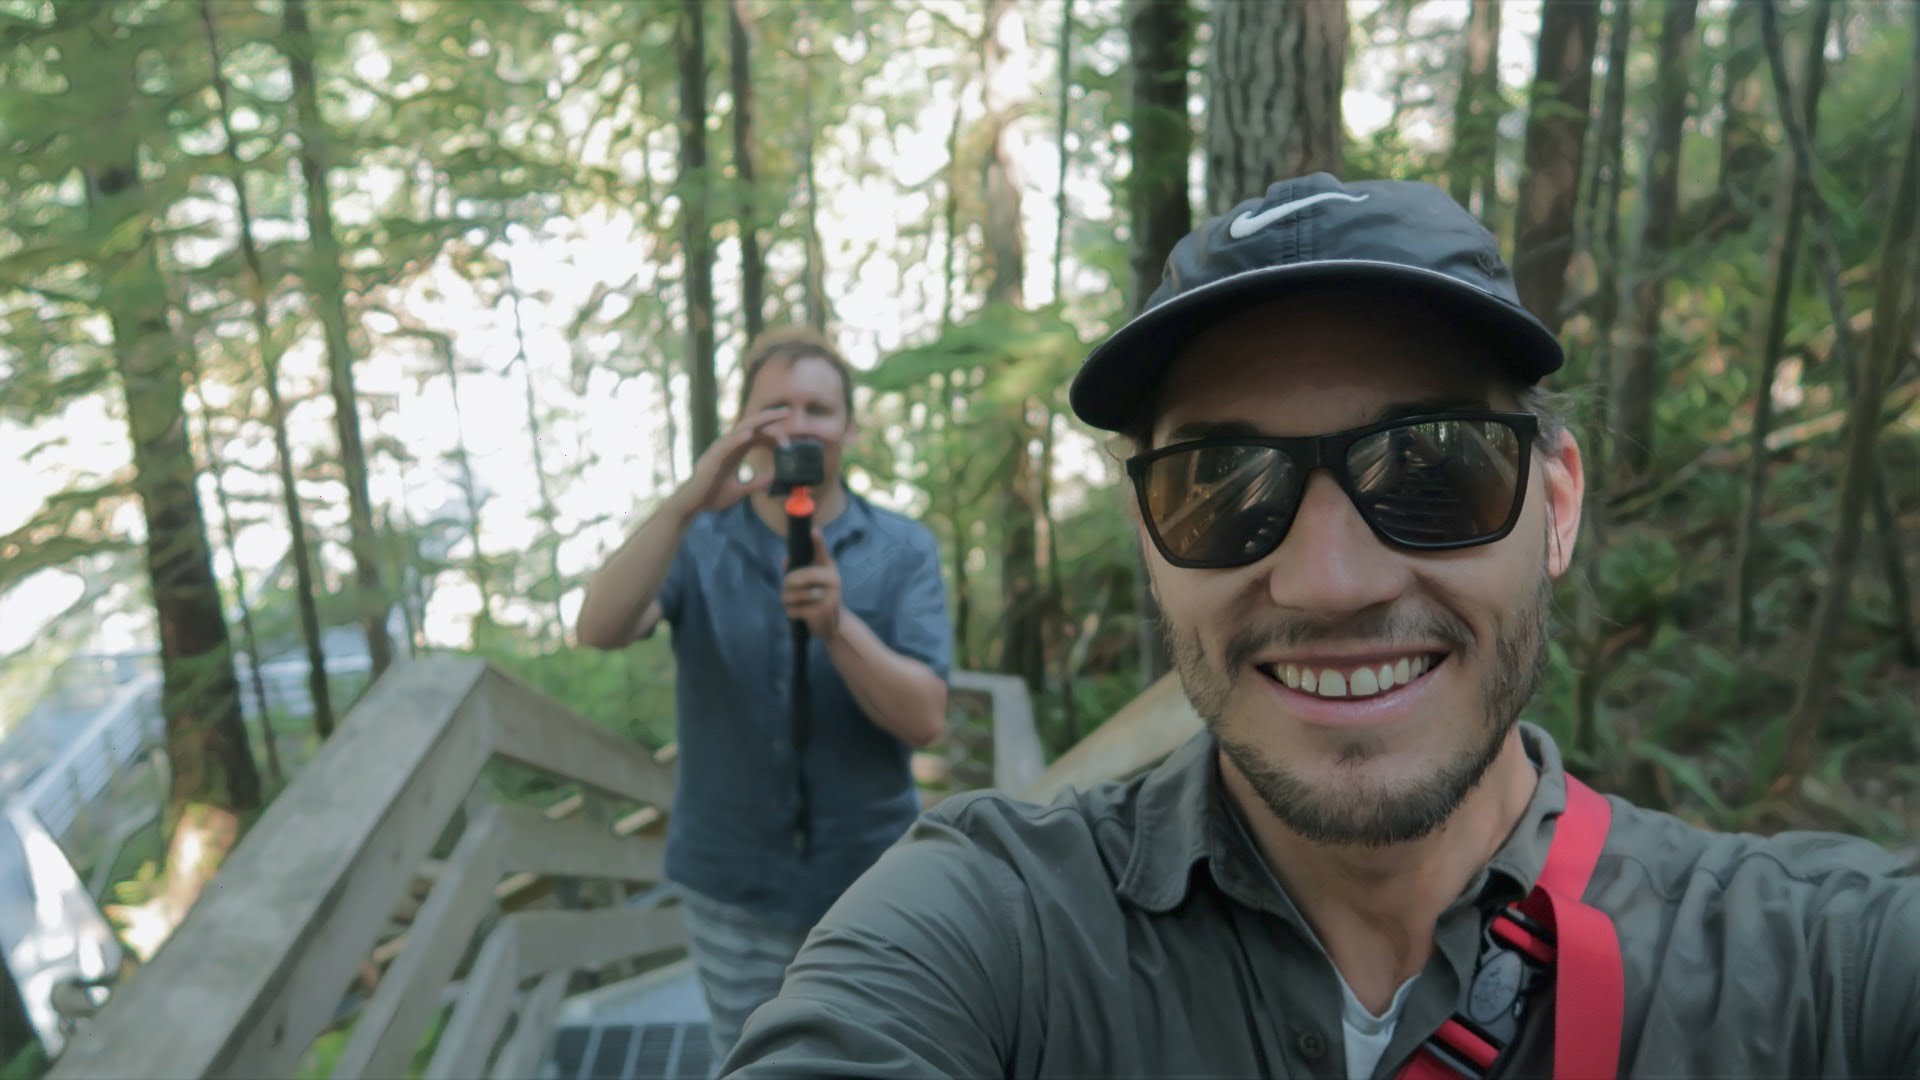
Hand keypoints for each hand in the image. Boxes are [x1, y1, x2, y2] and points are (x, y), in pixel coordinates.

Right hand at [675, 406, 790, 516]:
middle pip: (751, 426)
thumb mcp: (740, 490)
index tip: (790, 432)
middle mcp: (728, 447)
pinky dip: (737, 438)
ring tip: (772, 416)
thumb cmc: (711, 496)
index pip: (756, 435)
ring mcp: (719, 451)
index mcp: (735, 452)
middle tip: (786, 412)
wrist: (691, 506)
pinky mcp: (711, 459)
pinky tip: (750, 434)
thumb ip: (755, 483)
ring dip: (758, 423)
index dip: (772, 431)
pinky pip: (726, 445)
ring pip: (740, 431)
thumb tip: (772, 479)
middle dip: (768, 418)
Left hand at [782, 527, 842, 640]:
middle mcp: (833, 580)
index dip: (818, 542)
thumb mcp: (815, 582)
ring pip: (791, 594)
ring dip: (786, 598)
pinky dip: (791, 612)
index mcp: (830, 570)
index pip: (822, 553)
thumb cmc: (821, 598)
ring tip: (791, 600)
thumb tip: (785, 559)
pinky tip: (798, 613)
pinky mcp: (819, 612)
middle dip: (788, 582)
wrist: (834, 625)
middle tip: (786, 585)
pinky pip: (792, 609)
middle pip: (799, 576)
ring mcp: (828, 597)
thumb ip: (801, 569)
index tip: (813, 531)